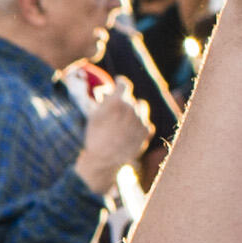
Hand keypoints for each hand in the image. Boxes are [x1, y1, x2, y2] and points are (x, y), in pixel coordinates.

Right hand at [72, 72, 151, 190]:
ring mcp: (140, 120)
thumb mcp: (94, 115)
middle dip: (124, 103)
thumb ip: (104, 101)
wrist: (104, 159)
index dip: (120, 83)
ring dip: (134, 111)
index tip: (119, 83)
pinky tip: (129, 132)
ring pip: (141, 107)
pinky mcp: (147, 131)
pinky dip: (139, 125)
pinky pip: (145, 122)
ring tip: (124, 121)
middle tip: (116, 112)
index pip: (123, 84)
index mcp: (116, 102)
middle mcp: (131, 108)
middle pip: (130, 99)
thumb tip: (111, 92)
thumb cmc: (95, 136)